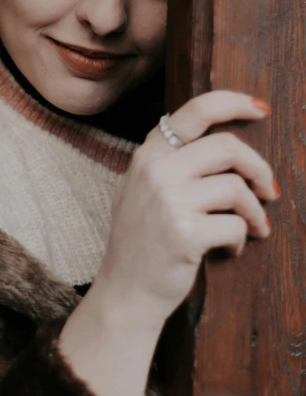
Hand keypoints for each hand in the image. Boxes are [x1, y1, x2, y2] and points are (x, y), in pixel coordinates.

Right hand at [95, 90, 278, 330]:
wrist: (125, 292)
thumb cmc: (140, 241)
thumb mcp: (140, 189)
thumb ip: (169, 162)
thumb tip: (222, 144)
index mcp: (148, 154)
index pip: (194, 111)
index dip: (233, 103)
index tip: (261, 109)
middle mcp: (156, 170)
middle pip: (227, 147)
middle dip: (259, 169)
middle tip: (270, 190)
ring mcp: (168, 200)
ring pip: (236, 188)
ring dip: (254, 211)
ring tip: (253, 228)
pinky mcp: (185, 232)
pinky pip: (236, 224)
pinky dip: (241, 238)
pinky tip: (229, 249)